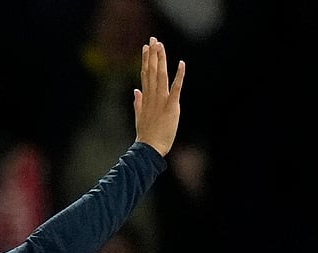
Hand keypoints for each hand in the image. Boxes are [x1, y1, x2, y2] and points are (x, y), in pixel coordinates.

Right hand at [133, 36, 184, 156]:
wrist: (149, 148)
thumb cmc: (146, 135)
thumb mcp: (140, 116)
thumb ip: (138, 102)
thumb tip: (135, 91)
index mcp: (146, 98)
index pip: (145, 75)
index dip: (146, 60)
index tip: (146, 47)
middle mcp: (152, 96)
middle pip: (152, 71)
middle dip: (152, 55)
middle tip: (153, 39)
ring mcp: (161, 101)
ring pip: (161, 76)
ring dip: (161, 60)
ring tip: (160, 46)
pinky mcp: (171, 106)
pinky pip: (176, 88)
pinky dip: (179, 76)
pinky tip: (181, 64)